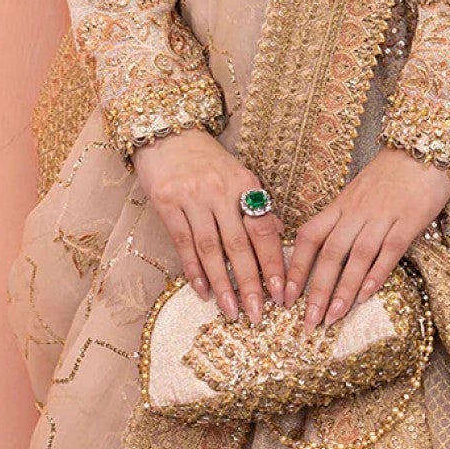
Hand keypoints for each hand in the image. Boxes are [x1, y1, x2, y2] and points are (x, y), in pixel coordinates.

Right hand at [132, 128, 283, 324]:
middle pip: (239, 245)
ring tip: (232, 311)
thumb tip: (279, 236)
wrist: (169, 133)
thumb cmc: (206, 159)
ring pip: (211, 249)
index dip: (274, 263)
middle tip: (259, 314)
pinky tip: (202, 291)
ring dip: (223, 284)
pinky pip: (183, 243)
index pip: (264, 229)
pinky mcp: (167, 203)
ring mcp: (193, 196)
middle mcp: (220, 190)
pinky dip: (193, 270)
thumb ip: (256, 204)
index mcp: (245, 183)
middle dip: (251, 283)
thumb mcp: (238, 174)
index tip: (282, 293)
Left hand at [283, 146, 449, 330]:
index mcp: (341, 204)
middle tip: (307, 321)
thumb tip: (325, 250)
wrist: (424, 147)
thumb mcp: (359, 192)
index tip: (284, 296)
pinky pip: (389, 250)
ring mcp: (382, 215)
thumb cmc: (391, 173)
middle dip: (316, 290)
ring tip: (332, 317)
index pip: (309, 236)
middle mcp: (356, 211)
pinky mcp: (409, 219)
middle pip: (330, 252)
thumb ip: (344, 218)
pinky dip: (376, 274)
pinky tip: (365, 296)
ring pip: (356, 256)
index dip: (295, 267)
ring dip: (343, 290)